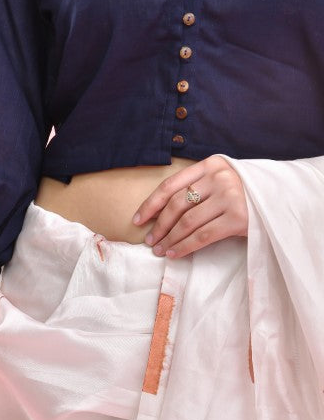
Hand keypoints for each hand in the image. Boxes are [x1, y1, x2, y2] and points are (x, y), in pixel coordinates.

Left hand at [131, 155, 247, 258]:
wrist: (282, 199)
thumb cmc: (245, 192)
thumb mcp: (222, 179)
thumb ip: (197, 186)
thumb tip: (160, 213)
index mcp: (210, 165)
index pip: (171, 185)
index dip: (151, 204)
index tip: (138, 220)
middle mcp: (219, 178)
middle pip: (177, 205)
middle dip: (159, 225)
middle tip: (150, 241)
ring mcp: (230, 197)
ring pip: (188, 223)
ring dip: (169, 239)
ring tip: (160, 250)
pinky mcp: (238, 218)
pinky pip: (203, 236)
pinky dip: (185, 247)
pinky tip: (175, 254)